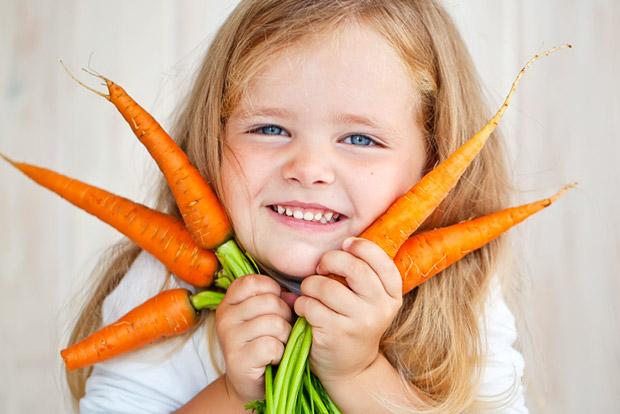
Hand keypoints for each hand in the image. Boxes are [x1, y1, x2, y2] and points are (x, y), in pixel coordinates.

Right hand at [215, 274, 292, 402]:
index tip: (275, 306)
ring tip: (277, 344)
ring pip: (273, 323)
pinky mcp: (238, 359)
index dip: (273, 291)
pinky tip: (272, 358)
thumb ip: (277, 300)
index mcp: (229, 302)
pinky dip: (279, 353)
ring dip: (284, 336)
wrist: (249, 383)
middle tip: (280, 331)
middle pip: (269, 301)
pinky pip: (271, 345)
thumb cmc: (261, 343)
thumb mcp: (265, 316)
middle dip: (284, 316)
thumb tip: (294, 297)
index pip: (254, 282)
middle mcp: (225, 317)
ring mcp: (229, 338)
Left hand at [294, 237, 402, 382]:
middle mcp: (380, 307)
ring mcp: (360, 322)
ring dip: (310, 285)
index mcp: (392, 294)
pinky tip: (305, 310)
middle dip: (330, 261)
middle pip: (353, 268)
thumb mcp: (370, 298)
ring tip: (310, 292)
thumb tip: (340, 236)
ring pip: (326, 287)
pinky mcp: (336, 334)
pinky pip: (310, 306)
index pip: (380, 259)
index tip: (345, 245)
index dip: (360, 247)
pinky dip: (302, 304)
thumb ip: (364, 271)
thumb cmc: (355, 321)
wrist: (351, 367)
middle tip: (321, 267)